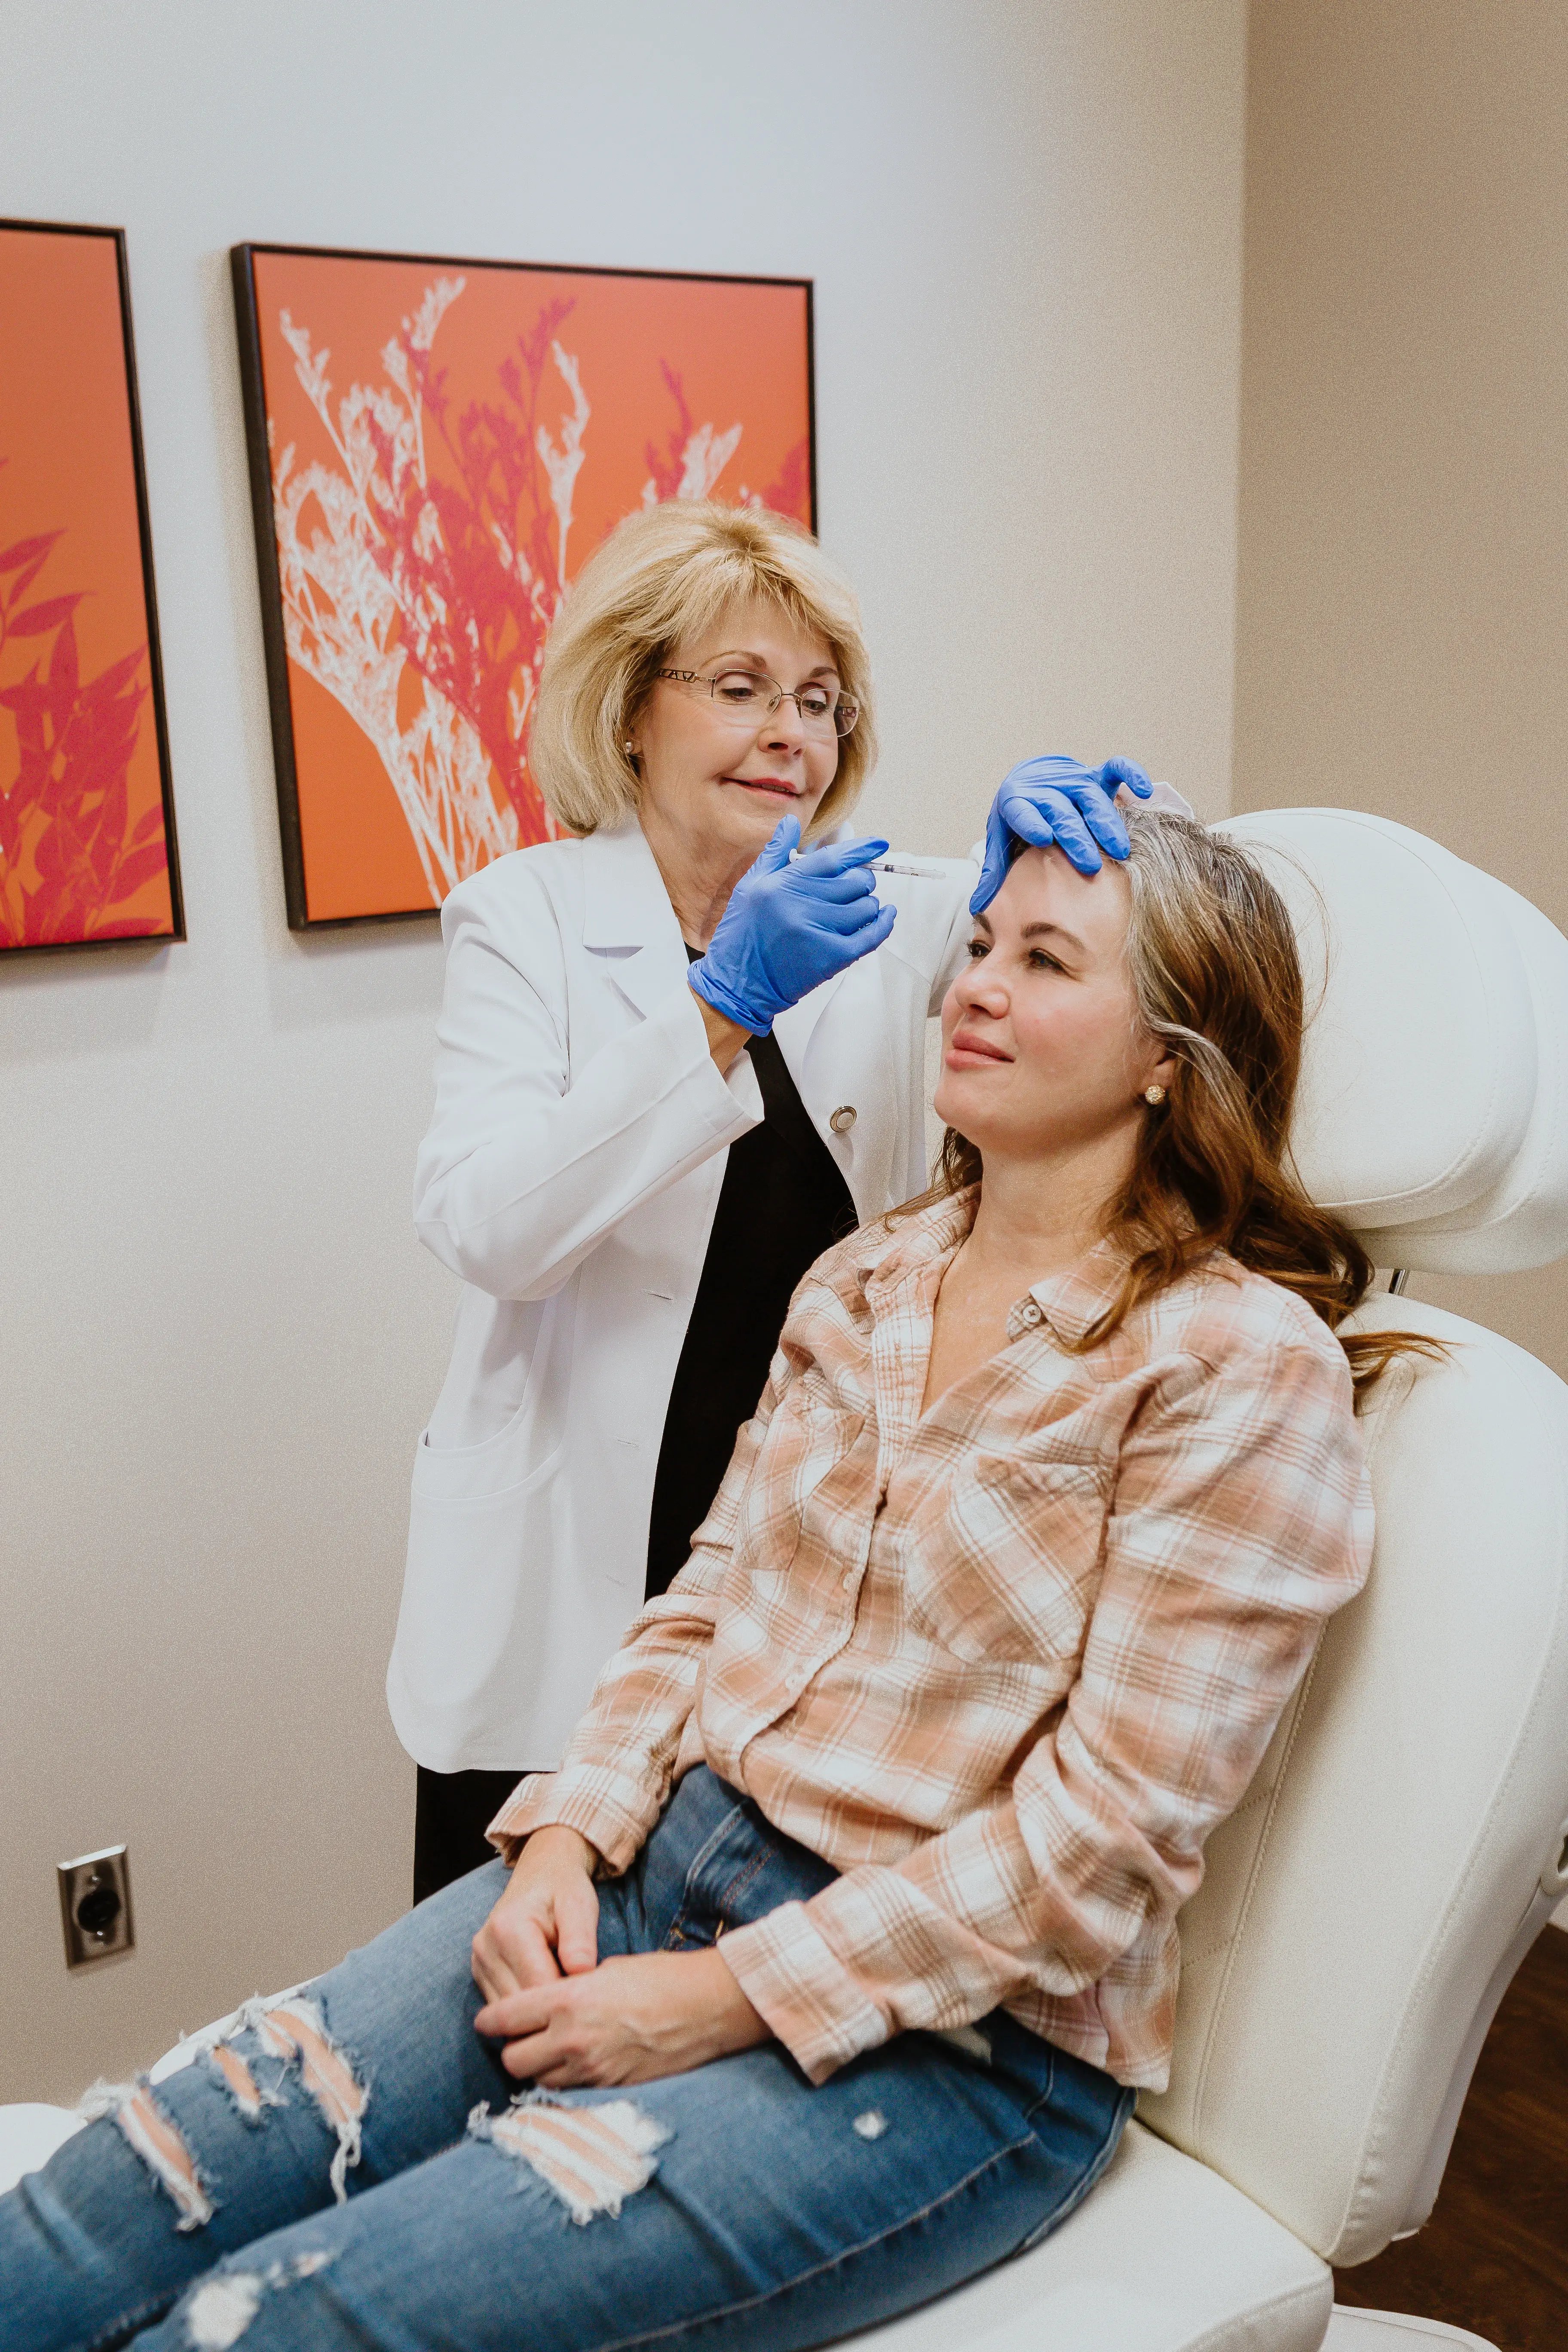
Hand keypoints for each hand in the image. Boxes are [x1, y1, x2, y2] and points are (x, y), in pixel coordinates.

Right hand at [471, 1825, 599, 2005]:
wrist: (541, 1872)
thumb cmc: (564, 1889)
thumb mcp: (579, 1905)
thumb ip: (579, 1939)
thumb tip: (582, 1973)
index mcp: (509, 1929)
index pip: (537, 1986)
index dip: (566, 1998)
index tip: (590, 1997)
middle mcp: (486, 1947)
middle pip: (520, 2003)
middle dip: (551, 2008)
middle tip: (580, 2001)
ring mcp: (478, 1961)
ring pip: (507, 2012)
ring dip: (536, 2012)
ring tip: (563, 1995)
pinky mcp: (479, 1972)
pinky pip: (501, 2006)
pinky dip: (524, 2009)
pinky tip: (546, 1993)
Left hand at [474, 1945, 769, 2087]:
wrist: (707, 2008)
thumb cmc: (660, 1977)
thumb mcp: (607, 1970)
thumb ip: (570, 1989)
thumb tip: (548, 2005)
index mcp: (567, 2000)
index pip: (506, 2018)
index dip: (490, 2020)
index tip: (486, 2020)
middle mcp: (571, 2039)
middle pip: (513, 2058)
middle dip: (512, 2047)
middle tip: (520, 2036)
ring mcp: (591, 2070)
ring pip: (538, 2081)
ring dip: (536, 2068)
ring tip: (547, 2053)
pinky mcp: (609, 2089)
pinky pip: (569, 2093)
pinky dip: (563, 2083)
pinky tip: (573, 2068)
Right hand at [690, 815, 896, 1034]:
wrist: (738, 985)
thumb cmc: (742, 935)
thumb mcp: (750, 887)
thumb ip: (774, 853)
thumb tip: (790, 821)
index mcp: (781, 885)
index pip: (832, 859)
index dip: (861, 849)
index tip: (879, 844)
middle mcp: (800, 906)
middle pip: (855, 882)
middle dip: (860, 881)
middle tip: (853, 888)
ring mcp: (817, 933)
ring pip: (866, 907)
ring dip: (866, 905)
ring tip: (852, 910)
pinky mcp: (831, 959)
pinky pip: (871, 935)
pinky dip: (883, 924)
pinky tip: (884, 916)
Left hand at [971, 754, 1153, 911]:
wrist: (1031, 781)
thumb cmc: (1017, 821)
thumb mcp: (1002, 842)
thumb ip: (995, 872)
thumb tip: (978, 907)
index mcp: (1016, 801)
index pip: (1022, 810)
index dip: (1032, 821)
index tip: (1044, 838)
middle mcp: (1046, 788)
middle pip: (1062, 810)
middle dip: (1077, 836)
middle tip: (1091, 865)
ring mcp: (1073, 779)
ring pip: (1091, 795)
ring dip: (1106, 822)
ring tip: (1120, 851)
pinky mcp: (1095, 773)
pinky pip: (1116, 768)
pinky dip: (1131, 774)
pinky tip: (1144, 792)